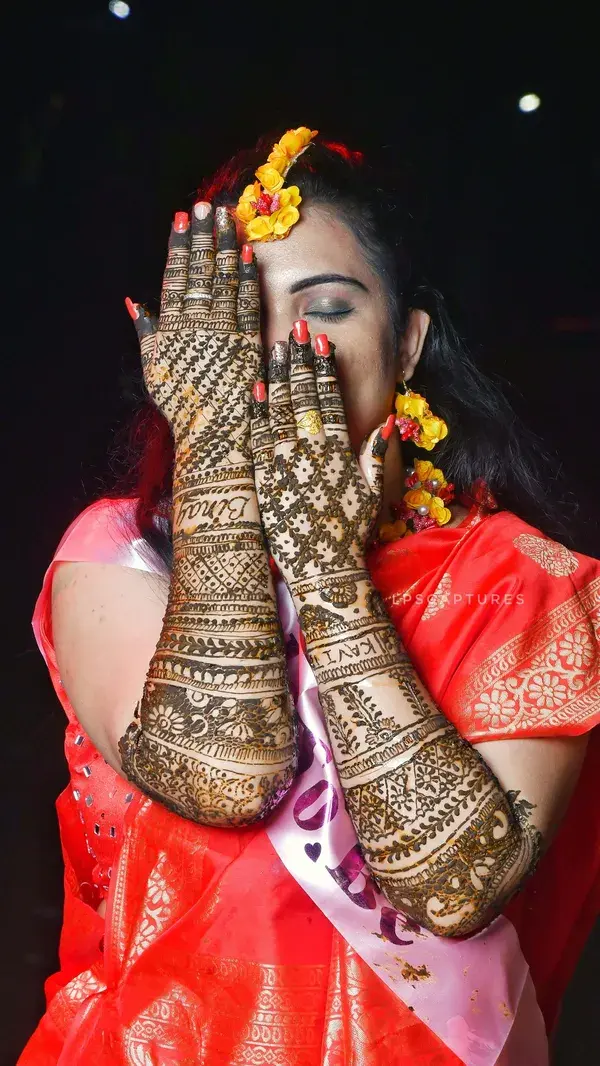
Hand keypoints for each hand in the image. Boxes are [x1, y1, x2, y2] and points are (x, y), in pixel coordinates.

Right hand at [127, 205, 260, 467]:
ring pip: (223, 281)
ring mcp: (222, 332)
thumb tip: (133, 302)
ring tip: (227, 218)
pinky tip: (246, 254)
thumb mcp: (154, 370)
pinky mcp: (248, 342)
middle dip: (202, 236)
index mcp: (170, 329)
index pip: (174, 278)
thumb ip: (146, 333)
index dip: (178, 246)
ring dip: (224, 246)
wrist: (214, 436)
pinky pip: (247, 303)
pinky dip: (245, 278)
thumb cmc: (182, 406)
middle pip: (199, 272)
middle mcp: (194, 325)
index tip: (181, 219)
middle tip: (206, 206)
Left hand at [250, 324, 393, 593]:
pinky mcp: (265, 478)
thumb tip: (390, 420)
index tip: (321, 344)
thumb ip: (377, 455)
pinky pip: (259, 437)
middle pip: (305, 397)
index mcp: (339, 453)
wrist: (323, 569)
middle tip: (297, 330)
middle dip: (301, 362)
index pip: (330, 401)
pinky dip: (258, 411)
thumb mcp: (372, 494)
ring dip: (280, 376)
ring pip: (280, 410)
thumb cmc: (350, 534)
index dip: (325, 370)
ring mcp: (285, 463)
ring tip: (277, 348)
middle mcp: (311, 452)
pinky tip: (256, 387)